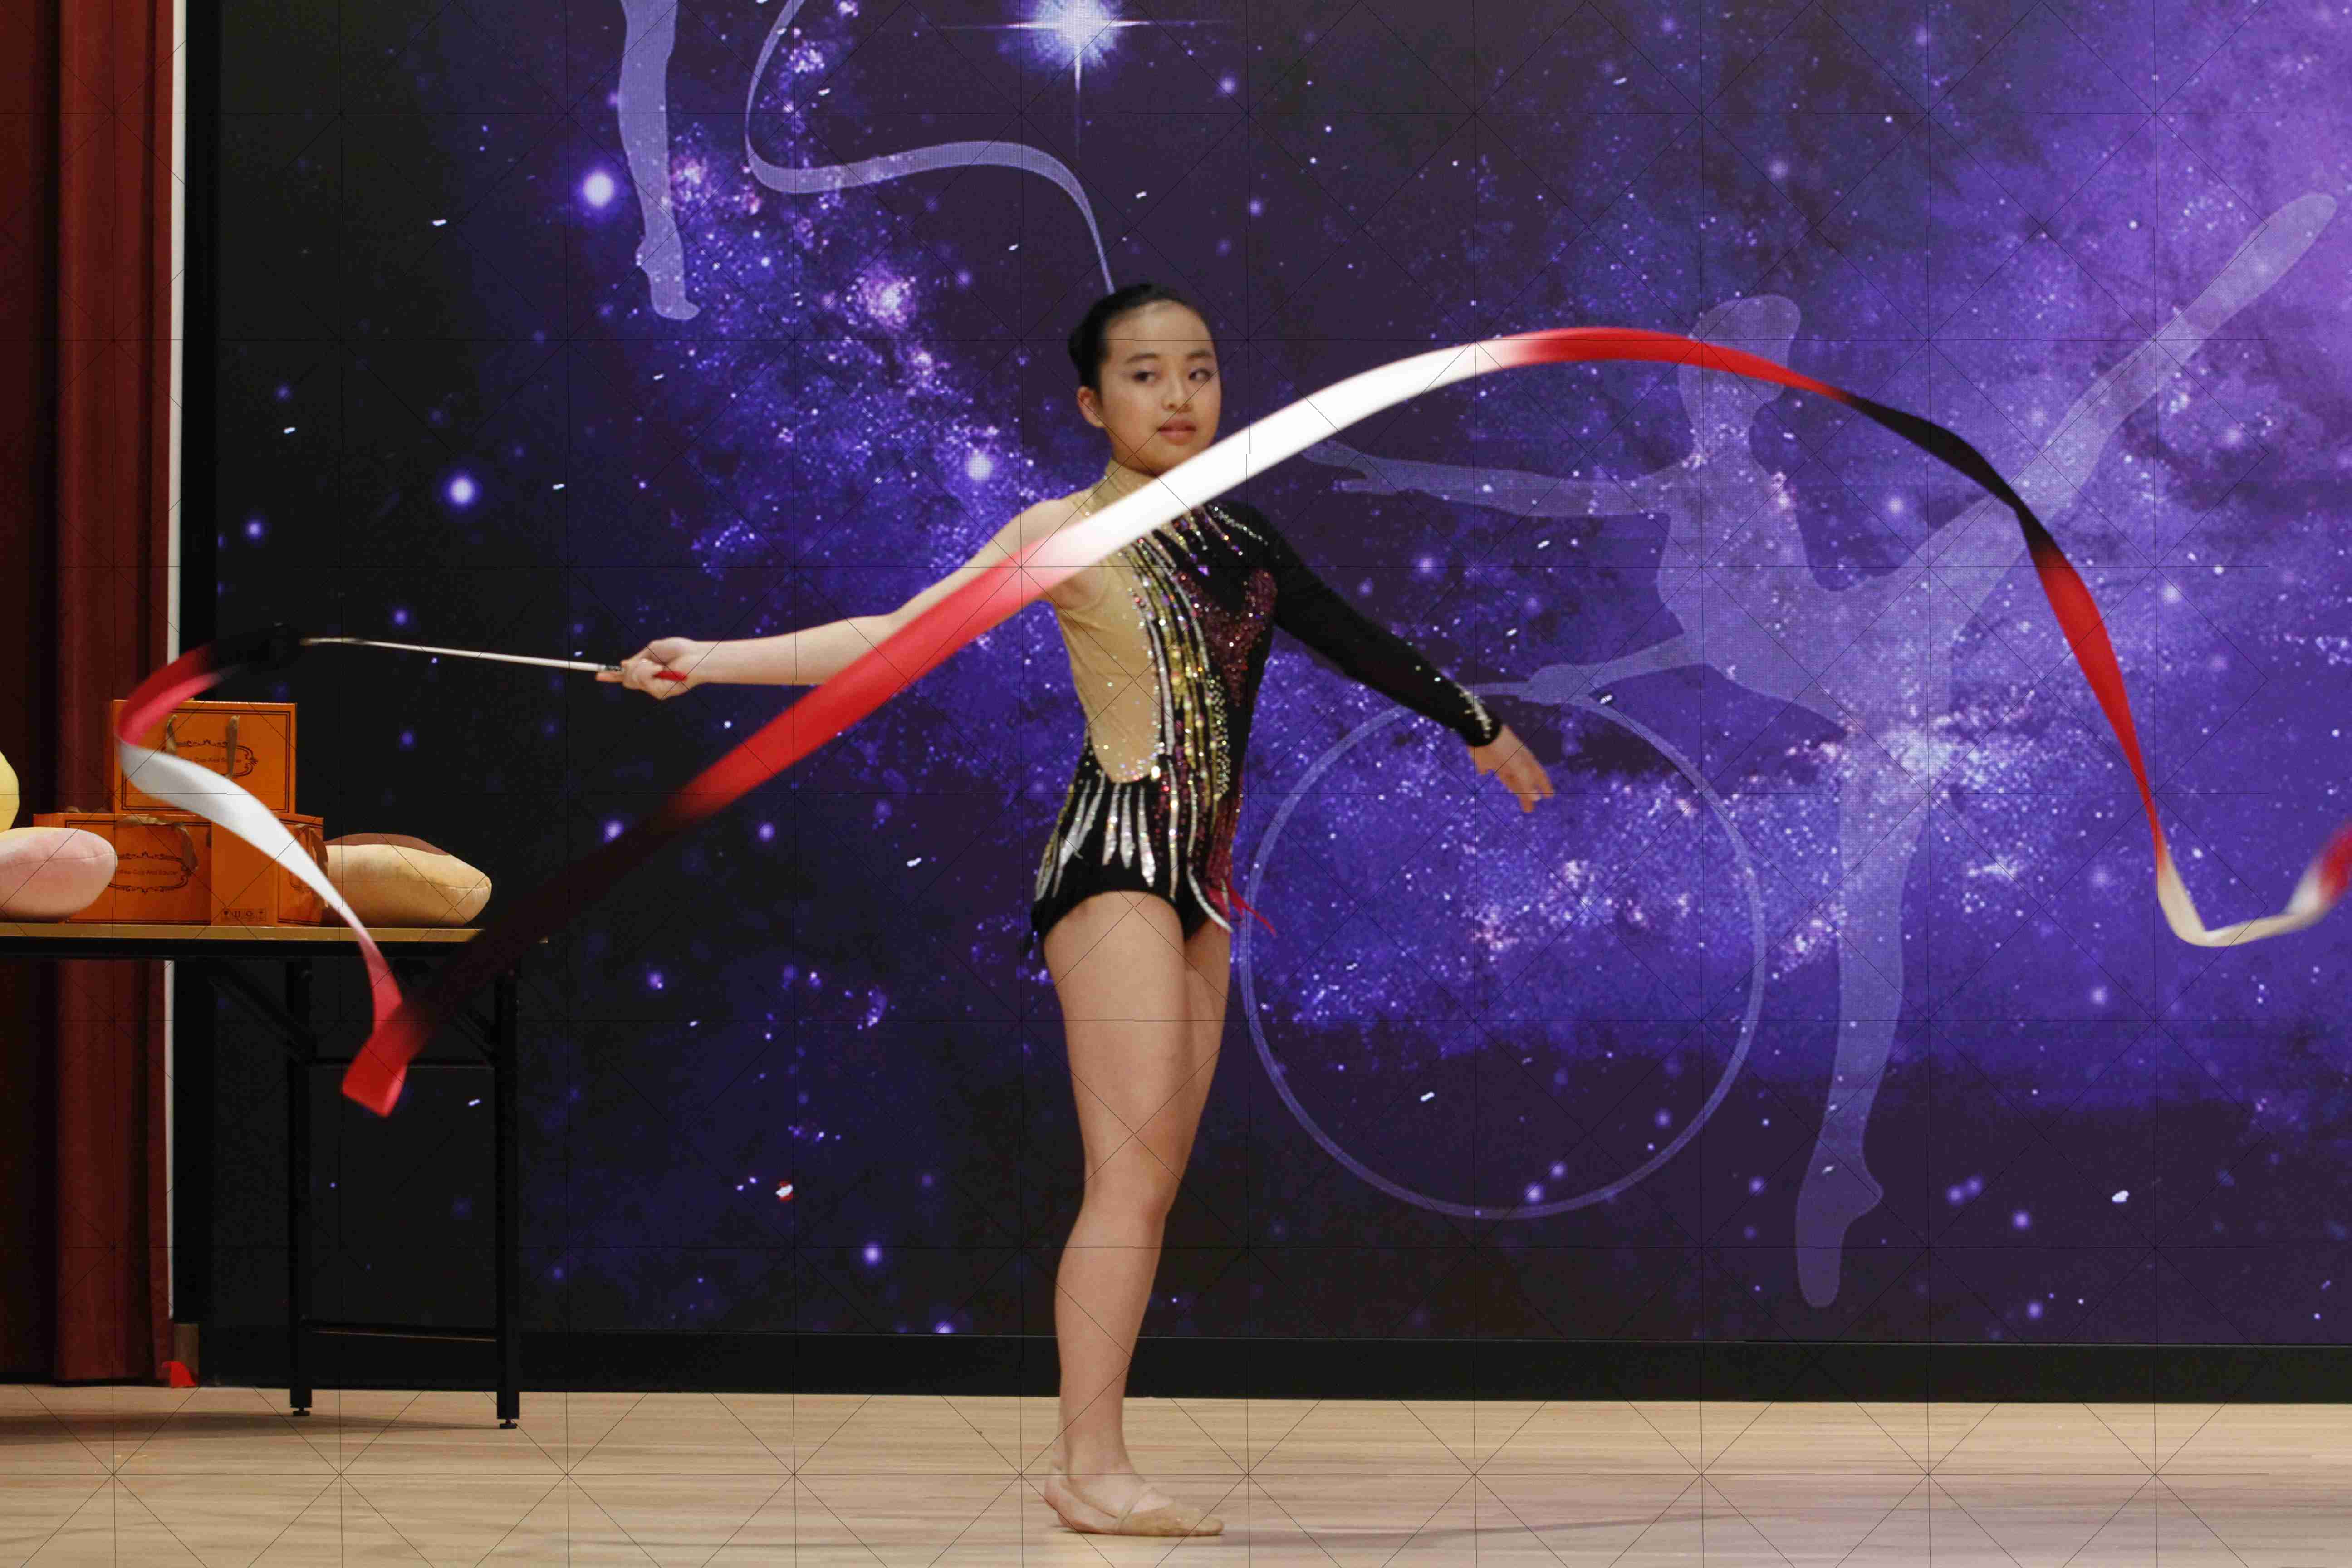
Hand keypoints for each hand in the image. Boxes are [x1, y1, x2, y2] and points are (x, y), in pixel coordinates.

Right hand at [596, 636, 711, 697]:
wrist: (697, 657)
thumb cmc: (679, 650)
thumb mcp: (653, 651)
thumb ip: (638, 659)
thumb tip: (622, 664)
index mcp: (649, 671)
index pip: (627, 675)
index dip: (612, 675)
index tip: (598, 674)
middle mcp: (651, 682)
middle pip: (626, 680)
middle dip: (628, 669)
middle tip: (646, 662)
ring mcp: (654, 689)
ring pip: (631, 680)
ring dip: (641, 668)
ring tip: (658, 665)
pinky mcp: (659, 693)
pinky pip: (642, 680)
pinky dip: (648, 671)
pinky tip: (660, 669)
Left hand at [1469, 723, 1553, 812]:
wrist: (1483, 731)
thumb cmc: (1504, 750)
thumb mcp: (1518, 768)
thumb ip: (1526, 783)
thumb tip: (1537, 799)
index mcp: (1525, 762)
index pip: (1537, 776)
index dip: (1544, 786)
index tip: (1549, 796)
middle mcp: (1514, 762)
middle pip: (1522, 782)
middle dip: (1526, 795)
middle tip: (1528, 810)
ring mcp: (1499, 761)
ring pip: (1508, 778)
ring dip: (1512, 789)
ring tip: (1511, 797)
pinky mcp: (1484, 760)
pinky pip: (1486, 768)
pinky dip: (1485, 771)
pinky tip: (1484, 774)